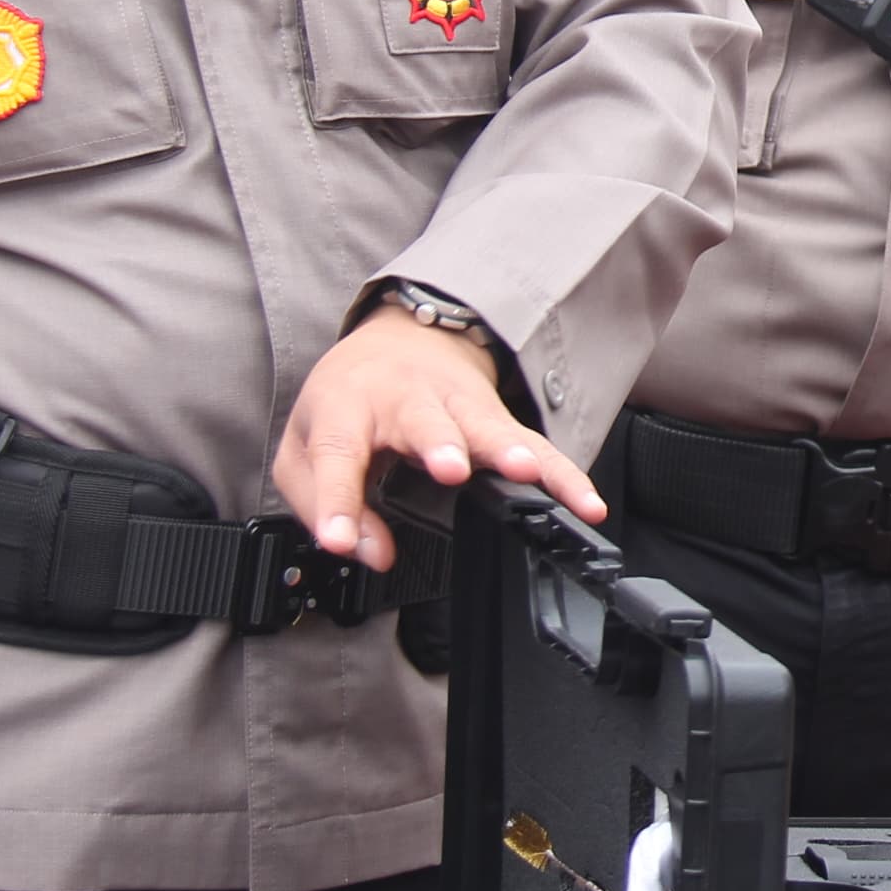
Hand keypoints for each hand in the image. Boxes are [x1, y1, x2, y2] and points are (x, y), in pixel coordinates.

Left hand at [271, 307, 597, 565]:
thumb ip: (322, 503)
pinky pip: (536, 447)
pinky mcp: (498, 419)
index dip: (337, 499)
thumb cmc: (349, 400)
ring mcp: (458, 406)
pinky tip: (585, 502)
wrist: (399, 340)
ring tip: (524, 472)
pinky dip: (564, 474)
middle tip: (450, 470)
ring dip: (506, 449)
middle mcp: (406, 399)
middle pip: (423, 421)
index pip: (337, 452)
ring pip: (487, 427)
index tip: (341, 539)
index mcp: (346, 405)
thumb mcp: (305, 448)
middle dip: (441, 444)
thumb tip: (366, 550)